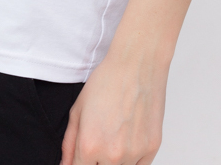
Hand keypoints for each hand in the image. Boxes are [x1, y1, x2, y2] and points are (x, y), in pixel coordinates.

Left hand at [60, 45, 166, 164]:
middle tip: (99, 141)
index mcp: (89, 145)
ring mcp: (134, 154)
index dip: (78, 163)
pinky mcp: (151, 149)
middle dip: (96, 161)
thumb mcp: (78, 109)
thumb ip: (69, 143)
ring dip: (114, 161)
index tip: (83, 156)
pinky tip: (128, 140)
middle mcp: (112, 155)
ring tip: (114, 135)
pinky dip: (132, 159)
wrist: (136, 65)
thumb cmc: (107, 81)